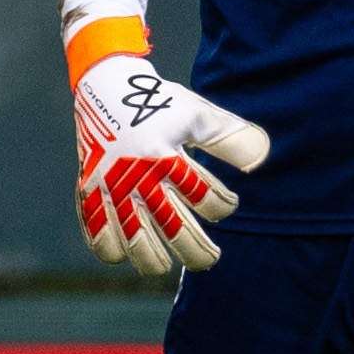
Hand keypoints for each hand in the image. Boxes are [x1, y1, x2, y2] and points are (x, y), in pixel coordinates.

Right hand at [72, 53, 269, 274]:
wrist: (105, 86)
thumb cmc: (158, 103)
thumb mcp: (197, 115)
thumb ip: (230, 139)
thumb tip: (263, 157)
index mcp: (168, 158)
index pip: (206, 198)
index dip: (223, 206)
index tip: (227, 205)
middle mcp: (139, 177)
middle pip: (173, 229)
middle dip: (197, 251)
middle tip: (211, 259)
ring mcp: (112, 187)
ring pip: (134, 240)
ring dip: (152, 260)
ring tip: (164, 267)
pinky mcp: (90, 191)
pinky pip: (97, 232)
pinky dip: (110, 249)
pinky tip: (125, 253)